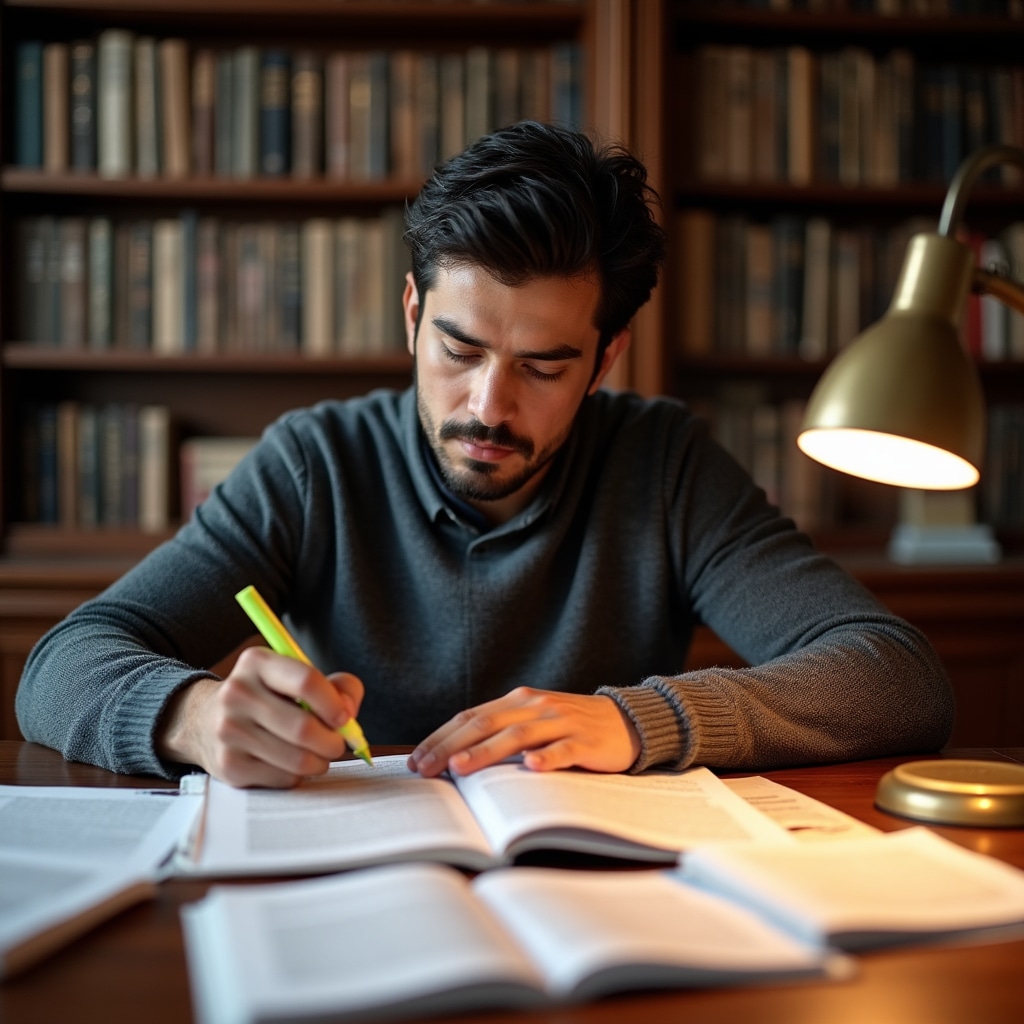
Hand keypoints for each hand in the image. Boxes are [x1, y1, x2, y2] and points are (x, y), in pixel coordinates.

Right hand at [156, 646, 363, 787]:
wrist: (205, 721)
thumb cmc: (269, 698)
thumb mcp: (296, 678)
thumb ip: (337, 687)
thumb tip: (349, 713)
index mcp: (258, 663)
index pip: (306, 681)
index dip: (334, 704)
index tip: (345, 718)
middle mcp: (238, 693)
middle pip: (303, 728)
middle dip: (333, 742)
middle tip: (337, 744)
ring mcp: (229, 731)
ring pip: (297, 759)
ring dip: (320, 762)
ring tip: (319, 755)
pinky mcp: (229, 765)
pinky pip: (282, 778)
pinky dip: (298, 775)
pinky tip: (291, 764)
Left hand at [407, 687, 640, 777]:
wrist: (627, 720)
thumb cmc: (571, 726)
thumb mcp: (534, 722)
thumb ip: (501, 733)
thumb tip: (454, 757)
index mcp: (518, 701)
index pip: (471, 717)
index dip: (441, 737)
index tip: (415, 760)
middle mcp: (536, 706)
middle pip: (486, 724)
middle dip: (451, 747)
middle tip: (425, 768)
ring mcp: (562, 722)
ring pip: (518, 736)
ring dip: (487, 752)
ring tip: (460, 767)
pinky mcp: (587, 741)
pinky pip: (564, 749)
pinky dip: (547, 757)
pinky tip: (532, 768)